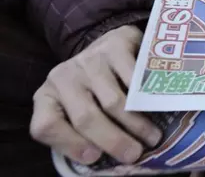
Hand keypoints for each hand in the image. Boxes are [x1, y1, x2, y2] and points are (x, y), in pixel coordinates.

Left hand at [30, 26, 161, 164]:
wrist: (109, 45)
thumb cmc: (94, 88)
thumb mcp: (78, 109)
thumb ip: (81, 133)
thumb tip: (102, 159)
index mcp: (47, 97)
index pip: (46, 126)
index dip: (70, 145)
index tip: (95, 158)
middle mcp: (63, 77)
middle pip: (85, 117)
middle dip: (114, 141)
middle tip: (135, 154)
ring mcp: (90, 60)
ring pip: (114, 101)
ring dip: (137, 124)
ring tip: (152, 137)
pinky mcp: (115, 46)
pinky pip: (135, 79)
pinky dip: (148, 97)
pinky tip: (158, 107)